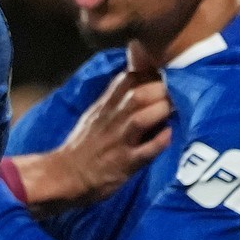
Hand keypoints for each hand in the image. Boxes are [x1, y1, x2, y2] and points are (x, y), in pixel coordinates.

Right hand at [11, 69, 170, 213]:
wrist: (63, 176)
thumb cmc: (84, 145)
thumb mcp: (95, 113)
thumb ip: (117, 93)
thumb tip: (135, 64)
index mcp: (104, 106)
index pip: (127, 78)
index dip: (149, 69)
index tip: (165, 71)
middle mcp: (111, 120)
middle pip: (137, 95)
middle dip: (160, 90)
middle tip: (176, 94)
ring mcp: (118, 142)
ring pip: (140, 119)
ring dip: (160, 111)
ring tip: (172, 111)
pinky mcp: (124, 164)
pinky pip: (144, 152)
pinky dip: (159, 142)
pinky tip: (168, 134)